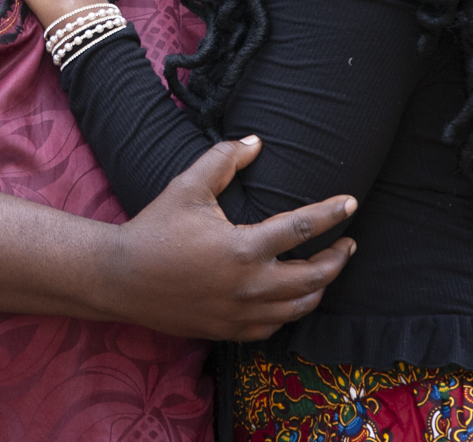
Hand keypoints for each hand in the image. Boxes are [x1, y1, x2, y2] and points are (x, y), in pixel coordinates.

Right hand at [101, 135, 357, 339]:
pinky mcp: (229, 330)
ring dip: (319, 288)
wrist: (122, 278)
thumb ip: (224, 159)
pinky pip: (274, 326)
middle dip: (337, 259)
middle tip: (348, 244)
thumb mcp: (188, 186)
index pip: (302, 228)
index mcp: (244, 248)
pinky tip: (291, 297)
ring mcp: (241, 313)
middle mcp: (249, 285)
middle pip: (314, 277)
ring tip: (326, 270)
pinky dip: (290, 311)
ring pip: (299, 307)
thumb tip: (256, 141)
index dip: (332, 214)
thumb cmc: (155, 228)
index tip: (350, 203)